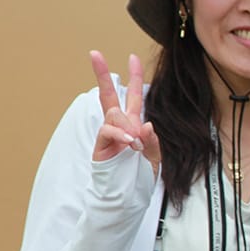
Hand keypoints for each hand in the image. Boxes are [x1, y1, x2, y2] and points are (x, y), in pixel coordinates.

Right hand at [90, 51, 160, 170]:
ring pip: (113, 114)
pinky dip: (120, 134)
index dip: (134, 77)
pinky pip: (108, 131)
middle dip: (103, 74)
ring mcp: (108, 135)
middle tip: (94, 54)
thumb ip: (153, 142)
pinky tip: (129, 143)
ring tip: (135, 144)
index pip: (133, 97)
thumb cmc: (139, 178)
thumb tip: (147, 125)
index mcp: (133, 125)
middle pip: (109, 95)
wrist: (126, 197)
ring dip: (127, 125)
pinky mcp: (100, 146)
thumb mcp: (155, 158)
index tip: (132, 57)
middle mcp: (119, 127)